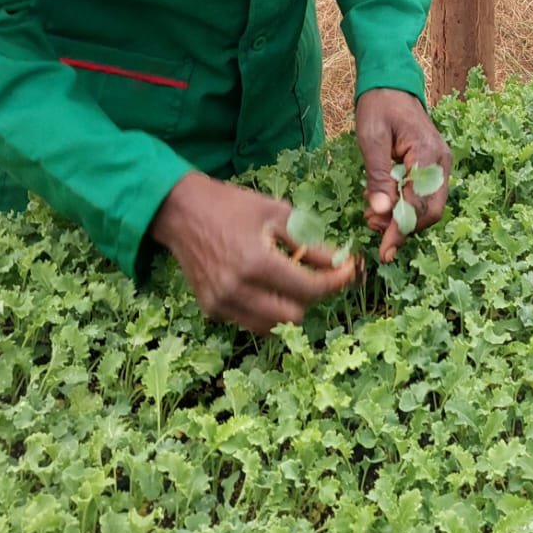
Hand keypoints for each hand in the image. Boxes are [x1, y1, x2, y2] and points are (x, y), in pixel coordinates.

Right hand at [150, 171, 358, 334]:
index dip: (335, 281)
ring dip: (290, 306)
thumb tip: (339, 262)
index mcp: (256, 262)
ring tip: (293, 278)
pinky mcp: (212, 310)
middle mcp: (237, 290)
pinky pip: (251, 321)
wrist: (183, 212)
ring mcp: (221, 304)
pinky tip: (268, 284)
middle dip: (313, 295)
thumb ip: (309, 242)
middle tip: (319, 273)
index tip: (349, 270)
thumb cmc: (233, 206)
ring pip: (272, 325)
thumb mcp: (276, 213)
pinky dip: (267, 308)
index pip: (309, 288)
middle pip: (293, 315)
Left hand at [356, 88, 451, 264]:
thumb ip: (378, 177)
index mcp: (428, 154)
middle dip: (403, 227)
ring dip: (404, 219)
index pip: (419, 204)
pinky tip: (384, 203)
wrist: (391, 84)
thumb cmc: (379, 106)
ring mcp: (440, 164)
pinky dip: (406, 206)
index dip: (401, 230)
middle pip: (431, 211)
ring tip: (373, 215)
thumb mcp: (372, 139)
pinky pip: (424, 195)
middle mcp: (441, 162)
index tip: (384, 251)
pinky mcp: (433, 166)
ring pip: (429, 207)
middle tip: (373, 228)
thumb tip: (382, 212)